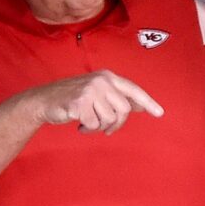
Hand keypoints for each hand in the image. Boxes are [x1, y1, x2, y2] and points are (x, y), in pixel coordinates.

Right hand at [25, 70, 163, 134]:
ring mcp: (90, 90)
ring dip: (99, 126)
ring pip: (110, 119)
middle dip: (116, 124)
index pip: (133, 90)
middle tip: (104, 127)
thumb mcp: (97, 92)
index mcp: (107, 76)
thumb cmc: (72, 98)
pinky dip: (88, 129)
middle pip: (124, 110)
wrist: (44, 100)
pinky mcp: (80, 103)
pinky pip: (95, 124)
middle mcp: (101, 80)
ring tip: (87, 122)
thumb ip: (116, 97)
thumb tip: (140, 106)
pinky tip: (79, 123)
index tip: (160, 114)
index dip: (148, 102)